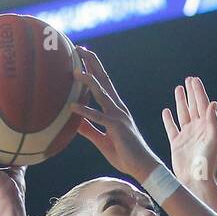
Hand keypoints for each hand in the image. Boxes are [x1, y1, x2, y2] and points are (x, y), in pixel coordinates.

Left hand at [70, 47, 160, 180]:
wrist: (143, 167)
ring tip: (74, 70)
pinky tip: (73, 106)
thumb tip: (73, 121)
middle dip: (91, 63)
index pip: (103, 84)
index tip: (82, 56)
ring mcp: (118, 116)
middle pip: (103, 80)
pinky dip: (85, 111)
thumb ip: (89, 129)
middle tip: (79, 48)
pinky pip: (98, 118)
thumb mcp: (101, 140)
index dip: (93, 69)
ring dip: (88, 81)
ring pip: (101, 94)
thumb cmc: (124, 155)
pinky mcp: (116, 128)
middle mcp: (117, 108)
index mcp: (115, 109)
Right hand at [163, 76, 216, 185]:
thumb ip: (212, 122)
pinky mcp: (176, 144)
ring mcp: (186, 136)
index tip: (194, 80)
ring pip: (182, 114)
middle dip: (191, 93)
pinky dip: (168, 120)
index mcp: (206, 127)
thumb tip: (212, 103)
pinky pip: (171, 128)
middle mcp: (196, 130)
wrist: (196, 181)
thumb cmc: (207, 163)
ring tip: (178, 89)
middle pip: (193, 106)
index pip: (202, 105)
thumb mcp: (213, 141)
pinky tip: (166, 111)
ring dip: (180, 102)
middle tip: (188, 79)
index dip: (199, 92)